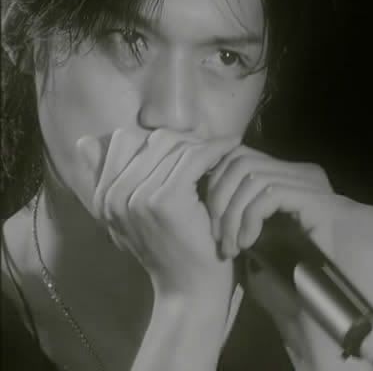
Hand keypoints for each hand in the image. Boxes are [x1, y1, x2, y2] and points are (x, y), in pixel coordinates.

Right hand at [76, 127, 239, 294]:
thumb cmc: (172, 251)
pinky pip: (194, 157)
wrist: (189, 288)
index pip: (123, 140)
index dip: (157, 137)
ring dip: (202, 142)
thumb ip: (114, 180)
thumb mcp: (133, 215)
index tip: (187, 143)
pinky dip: (217, 148)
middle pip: (151, 139)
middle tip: (210, 144)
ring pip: (173, 144)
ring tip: (223, 146)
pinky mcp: (165, 199)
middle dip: (184, 137)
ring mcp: (137, 197)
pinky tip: (232, 147)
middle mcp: (113, 196)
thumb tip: (86, 140)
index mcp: (102, 197)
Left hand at [204, 145, 353, 259]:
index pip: (239, 156)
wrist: (349, 262)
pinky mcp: (310, 194)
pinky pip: (266, 195)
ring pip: (249, 177)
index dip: (216, 182)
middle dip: (218, 197)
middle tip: (216, 235)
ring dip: (232, 214)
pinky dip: (250, 219)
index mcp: (287, 172)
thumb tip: (213, 206)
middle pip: (238, 160)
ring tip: (231, 246)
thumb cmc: (311, 253)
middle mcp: (296, 169)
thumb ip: (250, 211)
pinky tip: (249, 243)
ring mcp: (305, 179)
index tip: (211, 220)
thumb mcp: (272, 228)